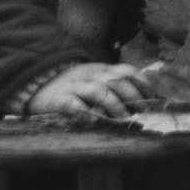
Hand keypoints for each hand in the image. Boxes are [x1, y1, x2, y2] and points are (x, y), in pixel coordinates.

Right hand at [26, 61, 147, 122]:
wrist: (35, 85)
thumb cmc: (70, 87)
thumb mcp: (92, 79)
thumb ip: (112, 85)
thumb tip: (141, 99)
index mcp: (99, 69)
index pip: (126, 70)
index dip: (142, 82)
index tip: (154, 97)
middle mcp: (89, 75)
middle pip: (116, 80)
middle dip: (133, 94)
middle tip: (143, 111)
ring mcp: (74, 86)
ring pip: (99, 90)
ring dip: (115, 104)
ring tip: (124, 118)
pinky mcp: (59, 100)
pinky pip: (74, 105)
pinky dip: (87, 112)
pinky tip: (97, 121)